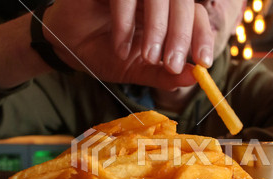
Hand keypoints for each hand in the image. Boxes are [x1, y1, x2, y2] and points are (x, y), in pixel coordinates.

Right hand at [42, 0, 213, 89]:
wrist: (70, 48)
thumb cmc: (106, 54)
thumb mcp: (140, 70)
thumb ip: (166, 74)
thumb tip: (196, 77)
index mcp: (168, 15)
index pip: (197, 17)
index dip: (202, 38)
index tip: (203, 63)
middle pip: (184, 3)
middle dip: (182, 36)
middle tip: (172, 64)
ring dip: (158, 29)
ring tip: (148, 57)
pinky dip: (126, 24)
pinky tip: (120, 47)